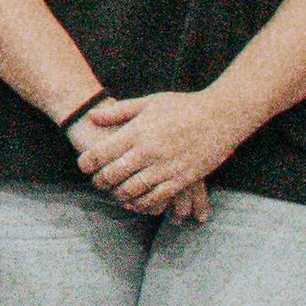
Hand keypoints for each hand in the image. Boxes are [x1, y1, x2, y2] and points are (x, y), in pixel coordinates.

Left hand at [74, 90, 243, 220]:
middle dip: (100, 182)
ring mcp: (165, 167)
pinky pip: (157, 198)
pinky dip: (143, 204)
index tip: (83, 166)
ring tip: (115, 193)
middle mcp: (148, 151)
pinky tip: (137, 203)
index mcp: (137, 131)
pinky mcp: (182, 179)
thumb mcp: (149, 102)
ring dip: (119, 195)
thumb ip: (119, 111)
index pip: (100, 153)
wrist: (221, 116)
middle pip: (112, 175)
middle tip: (97, 183)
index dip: (86, 163)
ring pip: (132, 191)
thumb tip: (93, 116)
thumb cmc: (184, 106)